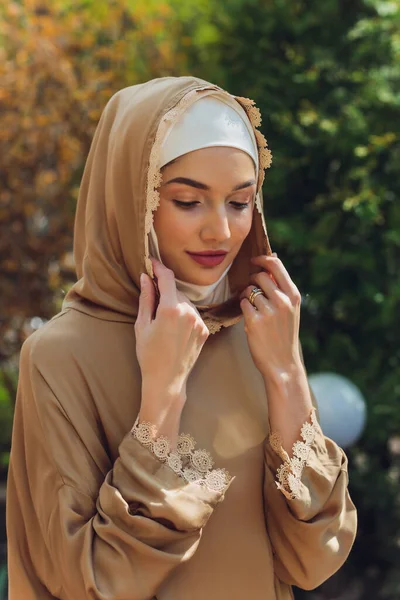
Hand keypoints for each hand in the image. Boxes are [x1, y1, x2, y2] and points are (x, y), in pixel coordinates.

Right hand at [135, 258, 208, 408]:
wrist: (167, 380)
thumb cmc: (149, 354)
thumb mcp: (142, 325)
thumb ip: (146, 298)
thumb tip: (147, 277)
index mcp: (170, 309)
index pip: (167, 277)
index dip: (159, 267)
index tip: (153, 262)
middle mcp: (187, 312)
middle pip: (175, 290)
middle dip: (164, 291)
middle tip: (152, 300)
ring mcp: (198, 321)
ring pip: (184, 302)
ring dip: (174, 303)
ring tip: (163, 322)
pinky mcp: (204, 329)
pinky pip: (192, 314)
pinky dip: (184, 315)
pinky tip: (174, 329)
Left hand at [240, 254, 302, 381]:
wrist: (283, 363)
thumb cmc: (284, 334)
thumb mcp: (290, 309)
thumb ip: (281, 286)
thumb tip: (274, 258)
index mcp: (293, 296)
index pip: (276, 266)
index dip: (263, 259)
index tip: (255, 261)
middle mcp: (282, 301)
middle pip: (260, 276)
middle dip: (252, 279)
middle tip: (252, 289)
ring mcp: (268, 311)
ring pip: (249, 290)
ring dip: (246, 295)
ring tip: (252, 307)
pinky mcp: (254, 321)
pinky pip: (242, 303)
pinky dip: (243, 307)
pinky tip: (250, 316)